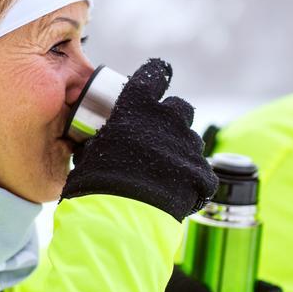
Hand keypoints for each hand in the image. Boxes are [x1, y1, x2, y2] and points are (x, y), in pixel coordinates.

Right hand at [61, 58, 217, 220]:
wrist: (123, 215)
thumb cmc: (98, 183)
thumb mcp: (91, 153)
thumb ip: (101, 139)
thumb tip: (94, 142)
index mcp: (138, 106)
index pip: (153, 76)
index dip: (155, 77)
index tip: (157, 78)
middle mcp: (168, 118)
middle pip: (180, 107)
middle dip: (172, 119)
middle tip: (159, 136)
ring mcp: (188, 144)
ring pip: (191, 140)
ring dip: (180, 150)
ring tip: (165, 173)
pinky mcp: (201, 171)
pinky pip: (200, 171)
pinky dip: (192, 179)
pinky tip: (178, 193)